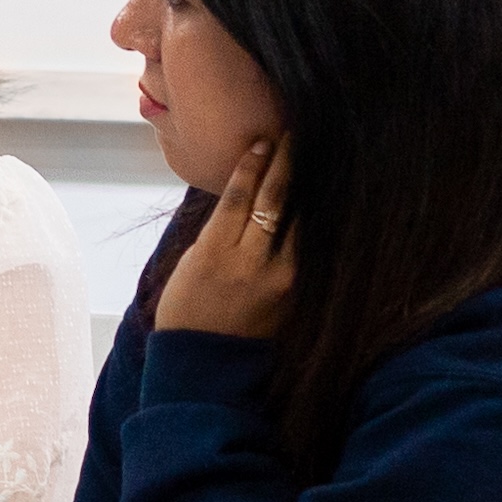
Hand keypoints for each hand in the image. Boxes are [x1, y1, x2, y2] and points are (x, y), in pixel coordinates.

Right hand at [156, 135, 295, 339]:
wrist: (204, 365)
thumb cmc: (187, 307)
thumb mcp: (192, 261)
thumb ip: (220, 228)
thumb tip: (245, 192)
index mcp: (215, 252)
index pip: (240, 195)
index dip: (253, 164)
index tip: (263, 141)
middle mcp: (251, 263)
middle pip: (275, 201)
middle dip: (286, 165)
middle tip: (294, 136)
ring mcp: (279, 281)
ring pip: (299, 223)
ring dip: (303, 190)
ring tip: (310, 162)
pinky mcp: (295, 296)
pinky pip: (306, 250)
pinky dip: (309, 224)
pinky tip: (314, 203)